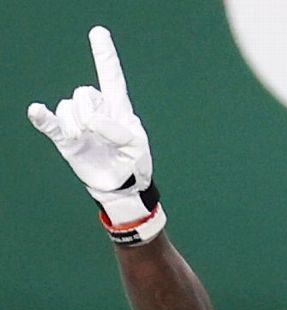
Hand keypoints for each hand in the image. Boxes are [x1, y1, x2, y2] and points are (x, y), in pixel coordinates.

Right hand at [29, 26, 158, 227]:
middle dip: (90, 112)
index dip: (104, 55)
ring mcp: (79, 124)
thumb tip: (92, 120)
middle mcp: (97, 110)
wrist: (121, 186)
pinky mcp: (66, 140)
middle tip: (99, 134)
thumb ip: (117, 130)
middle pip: (85, 93)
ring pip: (68, 108)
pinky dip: (42, 118)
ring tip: (86, 140)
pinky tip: (36, 111)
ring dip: (76, 123)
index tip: (98, 32)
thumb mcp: (136, 145)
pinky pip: (50, 124)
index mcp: (119, 108)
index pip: (111, 76)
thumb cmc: (134, 162)